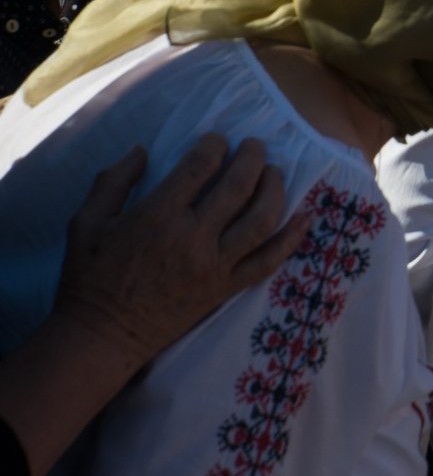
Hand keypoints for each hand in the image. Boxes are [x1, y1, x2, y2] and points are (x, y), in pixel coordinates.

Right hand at [55, 136, 310, 370]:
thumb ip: (112, 182)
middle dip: (252, 158)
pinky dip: (291, 239)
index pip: (200, 167)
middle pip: (238, 187)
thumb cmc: (89, 277)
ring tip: (275, 171)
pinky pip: (268, 261)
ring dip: (274, 190)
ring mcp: (214, 264)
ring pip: (261, 220)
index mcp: (157, 215)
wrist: (101, 336)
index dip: (215, 146)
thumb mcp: (85, 223)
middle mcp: (192, 237)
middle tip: (256, 145)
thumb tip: (141, 150)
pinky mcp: (226, 288)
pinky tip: (305, 218)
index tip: (219, 140)